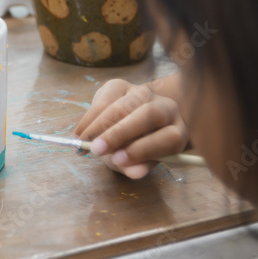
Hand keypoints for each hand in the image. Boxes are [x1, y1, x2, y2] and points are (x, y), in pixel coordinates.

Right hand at [74, 79, 188, 178]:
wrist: (133, 125)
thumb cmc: (138, 149)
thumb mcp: (139, 163)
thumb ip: (137, 167)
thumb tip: (135, 173)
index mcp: (177, 132)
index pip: (168, 138)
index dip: (144, 149)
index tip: (119, 160)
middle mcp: (165, 108)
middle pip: (148, 115)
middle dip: (119, 133)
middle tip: (96, 150)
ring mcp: (144, 93)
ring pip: (123, 105)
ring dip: (99, 124)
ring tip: (82, 142)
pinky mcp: (123, 85)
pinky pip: (104, 97)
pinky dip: (90, 116)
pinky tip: (80, 132)